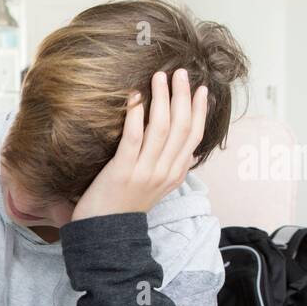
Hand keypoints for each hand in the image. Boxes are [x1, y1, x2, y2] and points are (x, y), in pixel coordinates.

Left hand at [70, 68, 208, 221]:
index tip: (201, 89)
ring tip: (159, 77)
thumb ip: (170, 167)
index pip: (194, 137)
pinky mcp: (122, 171)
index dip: (200, 110)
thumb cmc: (124, 205)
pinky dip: (135, 114)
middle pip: (181, 127)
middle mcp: (164, 172)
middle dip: (183, 96)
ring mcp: (144, 172)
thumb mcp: (156, 188)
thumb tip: (186, 150)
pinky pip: (133, 137)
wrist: (104, 233)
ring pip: (161, 128)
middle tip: (180, 73)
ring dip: (162, 98)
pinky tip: (134, 96)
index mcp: (175, 174)